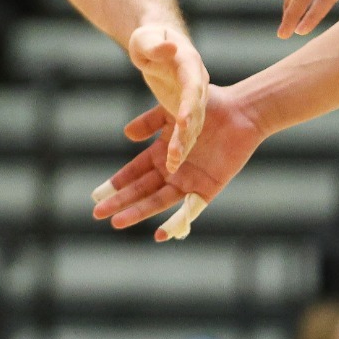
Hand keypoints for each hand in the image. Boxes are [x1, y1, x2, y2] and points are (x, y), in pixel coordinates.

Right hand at [92, 83, 262, 240]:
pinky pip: (189, 210)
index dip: (117, 183)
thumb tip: (126, 134)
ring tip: (117, 222)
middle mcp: (173, 171)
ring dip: (138, 212)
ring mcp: (188, 181)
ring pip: (158, 201)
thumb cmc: (208, 106)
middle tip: (98, 214)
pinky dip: (176, 223)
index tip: (98, 194)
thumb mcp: (171, 111)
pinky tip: (161, 233)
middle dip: (120, 201)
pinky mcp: (206, 189)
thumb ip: (148, 122)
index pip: (135, 172)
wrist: (240, 111)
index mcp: (163, 153)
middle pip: (142, 190)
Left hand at [127, 22, 207, 172]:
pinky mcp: (185, 111)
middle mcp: (196, 85)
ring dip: (183, 146)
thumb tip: (169, 48)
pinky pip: (183, 131)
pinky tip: (169, 166)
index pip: (192, 85)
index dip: (190, 104)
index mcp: (189, 64)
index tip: (184, 121)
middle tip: (176, 155)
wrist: (156, 43)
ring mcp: (193, 100)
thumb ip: (155, 46)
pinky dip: (177, 148)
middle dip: (187, 134)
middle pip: (195, 112)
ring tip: (172, 165)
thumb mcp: (146, 39)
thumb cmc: (149, 40)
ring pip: (191, 126)